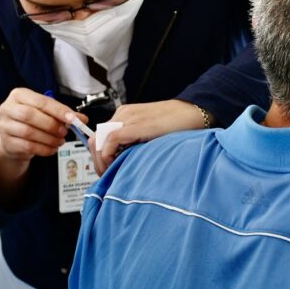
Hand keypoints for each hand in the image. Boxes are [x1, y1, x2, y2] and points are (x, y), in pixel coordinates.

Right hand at [0, 88, 86, 163]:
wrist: (15, 137)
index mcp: (19, 95)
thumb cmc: (33, 120)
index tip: (73, 119)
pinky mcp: (6, 142)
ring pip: (28, 132)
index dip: (58, 110)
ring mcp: (4, 125)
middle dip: (51, 124)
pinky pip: (27, 146)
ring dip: (49, 138)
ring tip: (60, 141)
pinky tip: (52, 148)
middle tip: (65, 132)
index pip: (40, 101)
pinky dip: (44, 149)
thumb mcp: (47, 112)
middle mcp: (8, 108)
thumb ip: (64, 114)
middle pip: (29, 115)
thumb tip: (83, 119)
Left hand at [91, 99, 209, 174]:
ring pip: (99, 140)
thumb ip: (136, 143)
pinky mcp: (135, 124)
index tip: (107, 171)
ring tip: (112, 174)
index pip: (101, 137)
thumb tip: (123, 163)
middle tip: (107, 176)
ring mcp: (127, 118)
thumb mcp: (150, 134)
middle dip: (97, 161)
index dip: (99, 157)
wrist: (193, 112)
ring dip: (101, 161)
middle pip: (96, 139)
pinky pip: (111, 140)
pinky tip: (117, 165)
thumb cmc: (177, 125)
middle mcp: (123, 115)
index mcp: (125, 115)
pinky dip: (108, 156)